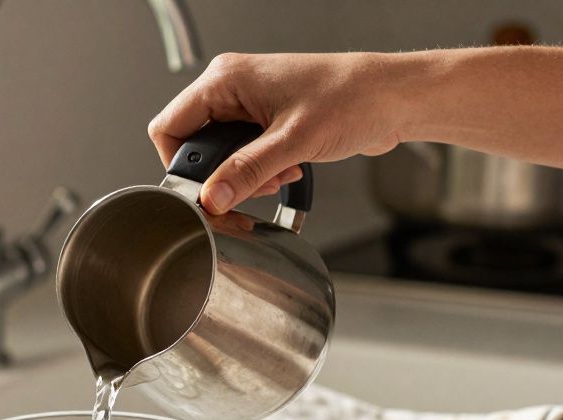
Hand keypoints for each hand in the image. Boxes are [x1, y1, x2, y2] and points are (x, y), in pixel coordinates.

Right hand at [150, 52, 408, 213]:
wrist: (393, 98)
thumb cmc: (352, 98)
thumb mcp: (292, 142)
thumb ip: (246, 172)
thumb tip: (211, 197)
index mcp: (226, 79)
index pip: (169, 126)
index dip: (178, 165)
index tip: (201, 191)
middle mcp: (232, 88)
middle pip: (193, 144)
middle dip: (220, 173)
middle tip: (249, 185)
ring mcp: (249, 104)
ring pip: (220, 153)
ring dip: (244, 174)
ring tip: (276, 174)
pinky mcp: (266, 120)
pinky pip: (244, 154)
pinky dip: (260, 170)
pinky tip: (286, 168)